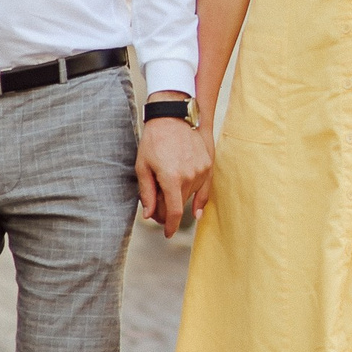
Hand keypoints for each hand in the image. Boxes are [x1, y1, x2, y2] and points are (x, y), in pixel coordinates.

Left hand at [136, 99, 212, 236]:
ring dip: (180, 198)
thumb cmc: (154, 141)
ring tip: (167, 191)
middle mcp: (190, 177)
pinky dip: (198, 198)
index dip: (169, 226)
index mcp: (171, 179)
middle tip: (156, 211)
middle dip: (168, 211)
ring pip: (190, 196)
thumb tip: (149, 215)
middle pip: (180, 205)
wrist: (174, 117)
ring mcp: (202, 170)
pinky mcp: (208, 165)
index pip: (173, 212)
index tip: (166, 234)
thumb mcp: (143, 167)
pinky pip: (203, 188)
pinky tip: (195, 210)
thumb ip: (147, 193)